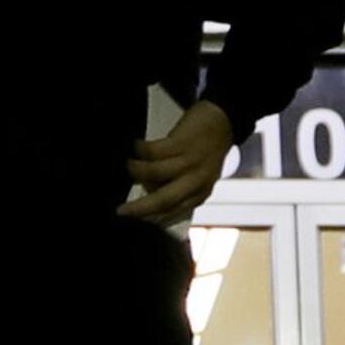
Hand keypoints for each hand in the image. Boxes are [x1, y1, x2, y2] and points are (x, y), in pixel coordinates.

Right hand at [118, 99, 234, 226]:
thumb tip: (146, 199)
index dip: (150, 220)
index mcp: (199, 193)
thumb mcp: (197, 177)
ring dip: (136, 170)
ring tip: (129, 165)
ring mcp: (190, 160)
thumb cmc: (205, 151)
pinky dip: (139, 149)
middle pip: (164, 200)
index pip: (173, 213)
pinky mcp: (182, 142)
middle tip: (120, 211)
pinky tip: (136, 146)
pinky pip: (152, 150)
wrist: (224, 121)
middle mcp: (197, 180)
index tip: (131, 222)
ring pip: (154, 172)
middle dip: (139, 208)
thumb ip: (177, 191)